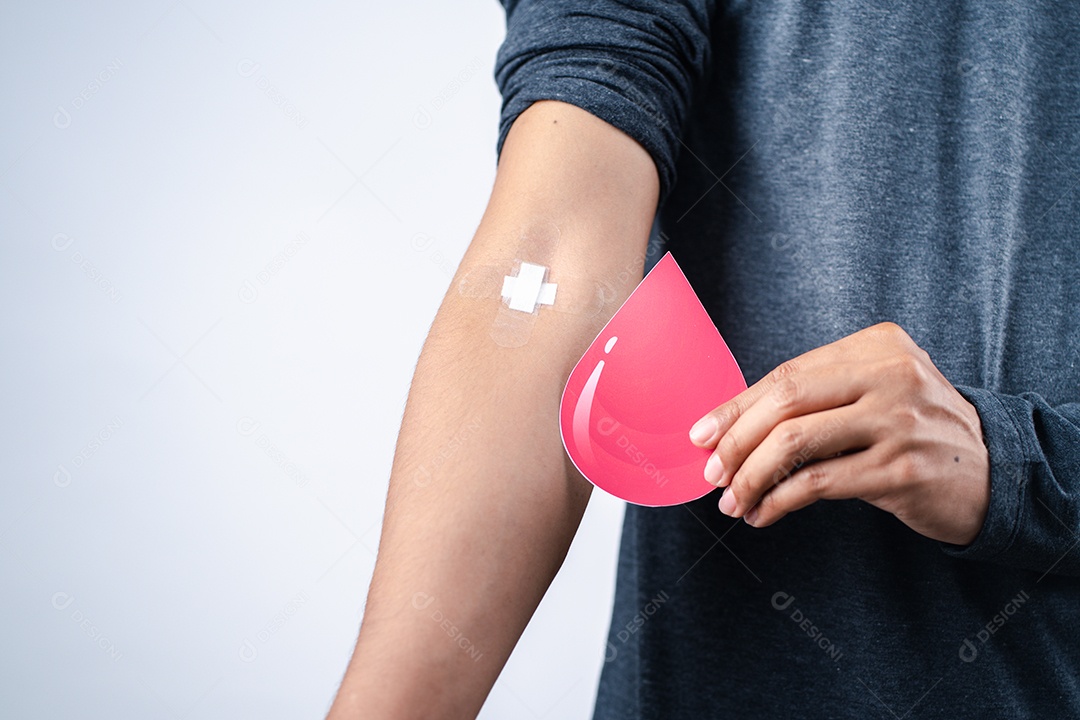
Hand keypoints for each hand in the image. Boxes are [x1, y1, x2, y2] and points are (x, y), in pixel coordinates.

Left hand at [688, 322, 990, 544]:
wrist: (995, 471)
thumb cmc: (915, 431)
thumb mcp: (875, 393)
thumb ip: (818, 397)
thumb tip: (730, 425)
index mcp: (877, 345)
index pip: (788, 374)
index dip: (736, 406)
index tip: (701, 434)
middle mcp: (891, 375)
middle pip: (785, 402)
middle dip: (735, 440)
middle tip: (711, 471)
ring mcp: (900, 422)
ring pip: (796, 443)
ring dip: (750, 476)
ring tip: (732, 500)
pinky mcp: (903, 470)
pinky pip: (819, 484)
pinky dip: (779, 501)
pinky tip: (764, 513)